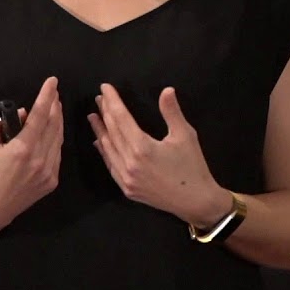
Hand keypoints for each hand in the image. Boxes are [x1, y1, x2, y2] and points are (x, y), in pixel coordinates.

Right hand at [0, 76, 63, 231]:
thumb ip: (1, 123)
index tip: (53, 81)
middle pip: (54, 125)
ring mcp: (49, 172)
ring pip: (59, 139)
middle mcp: (40, 159)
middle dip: (55, 106)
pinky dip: (56, 140)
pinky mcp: (52, 182)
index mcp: (22, 148)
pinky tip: (52, 132)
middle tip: (55, 93)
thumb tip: (21, 112)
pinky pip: (57, 154)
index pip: (40, 115)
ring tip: (55, 108)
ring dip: (58, 122)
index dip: (47, 96)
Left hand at [87, 83, 229, 226]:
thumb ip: (172, 112)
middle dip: (105, 112)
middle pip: (112, 132)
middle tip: (99, 97)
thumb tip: (167, 90)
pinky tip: (99, 142)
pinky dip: (104, 151)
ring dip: (100, 130)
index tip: (105, 88)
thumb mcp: (185, 135)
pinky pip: (111, 165)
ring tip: (94, 116)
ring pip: (108, 149)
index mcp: (142, 148)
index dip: (112, 101)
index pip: (121, 118)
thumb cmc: (192, 167)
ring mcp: (126, 178)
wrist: (196, 202)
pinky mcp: (127, 189)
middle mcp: (129, 163)